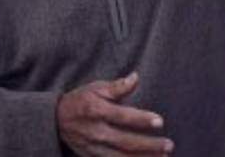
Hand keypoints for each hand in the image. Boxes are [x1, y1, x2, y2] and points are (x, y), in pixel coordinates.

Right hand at [57, 73, 173, 156]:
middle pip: (126, 141)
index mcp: (96, 110)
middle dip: (149, 145)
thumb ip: (117, 87)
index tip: (160, 122)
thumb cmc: (79, 100)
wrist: (56, 120)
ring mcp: (94, 147)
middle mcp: (96, 131)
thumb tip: (136, 77)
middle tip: (169, 145)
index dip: (141, 119)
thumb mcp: (95, 88)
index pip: (122, 116)